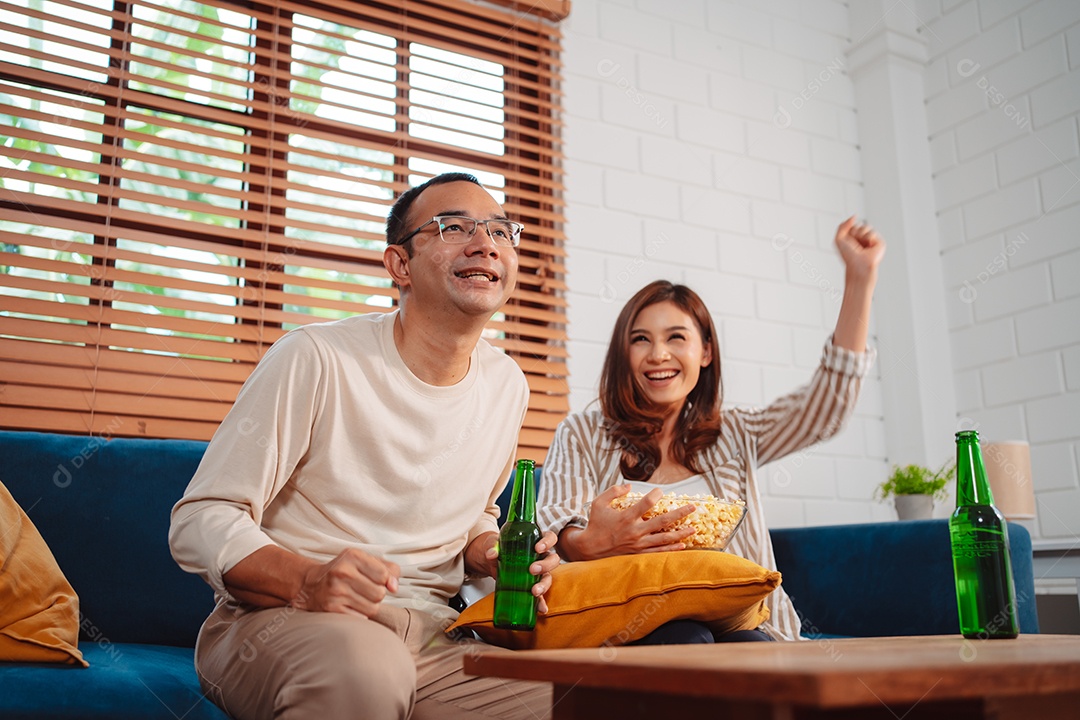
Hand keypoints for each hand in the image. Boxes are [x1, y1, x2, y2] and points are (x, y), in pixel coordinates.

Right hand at [292, 547, 399, 616]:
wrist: (313, 585)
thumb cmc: (344, 572)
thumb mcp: (364, 561)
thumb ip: (388, 569)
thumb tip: (394, 586)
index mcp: (352, 556)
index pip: (383, 574)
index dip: (385, 580)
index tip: (379, 581)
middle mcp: (342, 572)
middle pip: (379, 593)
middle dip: (377, 594)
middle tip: (366, 590)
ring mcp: (336, 591)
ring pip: (373, 607)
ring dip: (370, 605)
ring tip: (359, 598)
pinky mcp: (332, 608)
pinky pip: (361, 617)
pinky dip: (360, 614)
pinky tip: (351, 606)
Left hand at [471, 530, 559, 612]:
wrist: (490, 561)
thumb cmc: (498, 547)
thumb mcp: (493, 543)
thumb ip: (492, 546)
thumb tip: (492, 554)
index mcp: (535, 541)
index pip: (550, 538)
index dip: (548, 542)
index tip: (538, 548)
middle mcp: (540, 556)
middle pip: (553, 559)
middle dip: (545, 565)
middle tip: (532, 569)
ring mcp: (538, 572)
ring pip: (548, 577)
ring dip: (544, 584)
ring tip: (534, 591)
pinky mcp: (532, 585)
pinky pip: (540, 594)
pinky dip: (541, 602)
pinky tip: (541, 608)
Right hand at [569, 484, 696, 560]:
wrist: (589, 549)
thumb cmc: (595, 524)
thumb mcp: (599, 503)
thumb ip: (613, 492)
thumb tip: (629, 486)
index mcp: (626, 517)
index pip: (646, 503)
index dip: (655, 495)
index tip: (660, 491)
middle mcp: (635, 531)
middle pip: (662, 522)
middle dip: (680, 514)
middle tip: (693, 508)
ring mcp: (638, 544)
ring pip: (664, 538)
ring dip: (680, 533)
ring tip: (693, 528)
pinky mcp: (638, 554)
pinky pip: (659, 552)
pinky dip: (672, 549)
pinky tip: (683, 545)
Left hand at [834, 215, 885, 282]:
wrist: (858, 264)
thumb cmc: (848, 255)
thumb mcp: (839, 239)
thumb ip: (843, 225)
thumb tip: (854, 216)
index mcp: (852, 238)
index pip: (851, 225)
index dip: (848, 231)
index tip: (847, 241)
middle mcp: (862, 238)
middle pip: (858, 225)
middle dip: (854, 232)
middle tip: (854, 243)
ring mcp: (870, 240)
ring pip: (865, 226)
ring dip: (860, 235)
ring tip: (861, 245)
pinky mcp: (878, 242)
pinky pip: (872, 232)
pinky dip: (868, 238)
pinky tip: (868, 246)